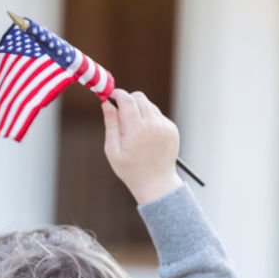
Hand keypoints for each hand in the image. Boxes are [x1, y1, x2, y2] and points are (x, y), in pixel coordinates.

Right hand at [102, 89, 182, 205]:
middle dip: (128, 99)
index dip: (118, 94)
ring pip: (149, 105)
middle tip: (120, 111)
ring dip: (139, 110)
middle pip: (140, 97)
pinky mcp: (172, 129)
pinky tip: (145, 137)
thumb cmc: (130, 169)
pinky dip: (149, 119)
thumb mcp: (113, 150)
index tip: (111, 95)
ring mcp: (165, 126)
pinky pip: (158, 116)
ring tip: (133, 130)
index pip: (127, 100)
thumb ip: (110, 124)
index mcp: (136, 130)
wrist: (156, 183)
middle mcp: (153, 125)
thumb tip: (106, 104)